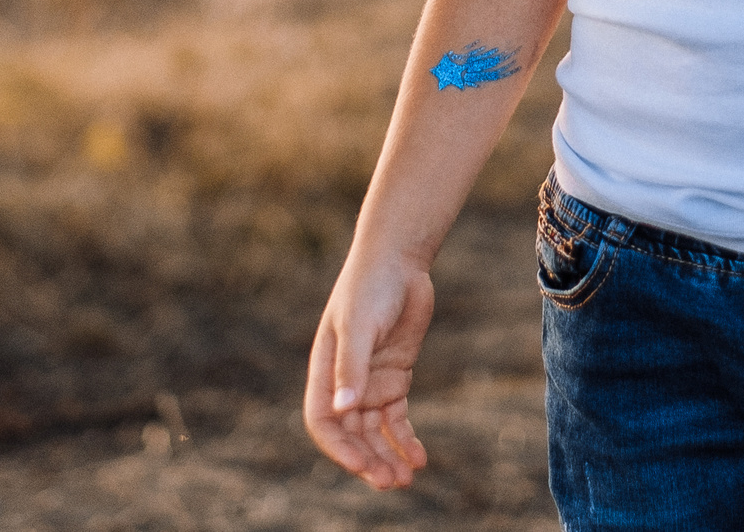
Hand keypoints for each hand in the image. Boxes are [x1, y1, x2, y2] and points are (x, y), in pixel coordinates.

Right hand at [304, 252, 434, 489]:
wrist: (400, 261)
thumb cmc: (371, 286)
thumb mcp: (359, 325)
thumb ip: (351, 367)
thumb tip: (342, 411)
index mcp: (325, 371)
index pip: (323, 422)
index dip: (339, 448)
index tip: (363, 465)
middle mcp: (345, 382)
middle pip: (352, 434)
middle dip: (368, 459)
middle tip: (390, 482)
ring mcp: (371, 381)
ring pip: (376, 431)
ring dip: (388, 455)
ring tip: (407, 478)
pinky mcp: (396, 377)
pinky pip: (398, 418)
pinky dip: (407, 438)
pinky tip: (420, 456)